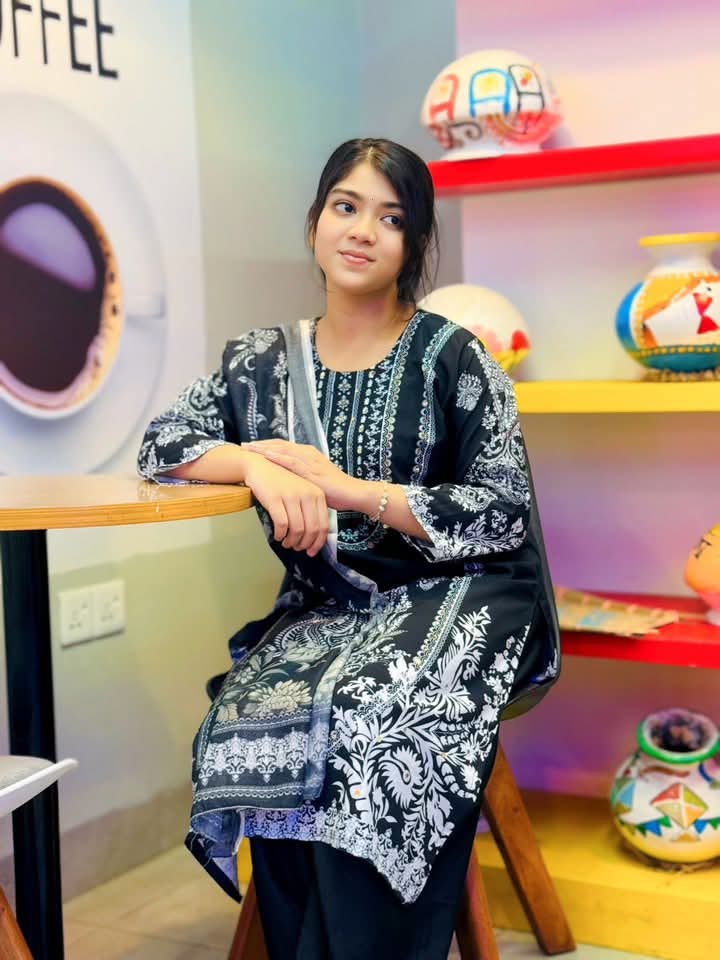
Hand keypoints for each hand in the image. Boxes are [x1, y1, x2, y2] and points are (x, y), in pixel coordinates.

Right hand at [242, 451, 328, 555]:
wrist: (261, 466)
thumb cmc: (281, 482)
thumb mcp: (302, 492)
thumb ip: (311, 509)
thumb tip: (314, 536)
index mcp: (317, 494)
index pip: (323, 525)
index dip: (318, 542)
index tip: (311, 551)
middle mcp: (307, 494)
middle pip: (311, 529)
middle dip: (304, 544)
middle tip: (297, 548)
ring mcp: (291, 496)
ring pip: (297, 529)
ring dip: (291, 541)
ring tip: (286, 543)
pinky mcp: (275, 498)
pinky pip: (282, 524)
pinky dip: (280, 534)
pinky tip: (278, 536)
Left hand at [243, 440, 364, 510]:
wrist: (353, 492)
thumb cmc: (335, 490)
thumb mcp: (314, 481)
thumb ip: (301, 479)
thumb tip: (288, 483)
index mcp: (308, 455)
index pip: (283, 447)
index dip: (266, 446)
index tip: (252, 447)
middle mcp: (307, 453)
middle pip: (279, 445)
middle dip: (261, 445)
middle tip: (245, 445)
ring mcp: (310, 460)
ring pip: (283, 450)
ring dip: (265, 448)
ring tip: (250, 448)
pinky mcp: (312, 470)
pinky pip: (292, 461)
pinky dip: (278, 457)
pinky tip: (267, 455)